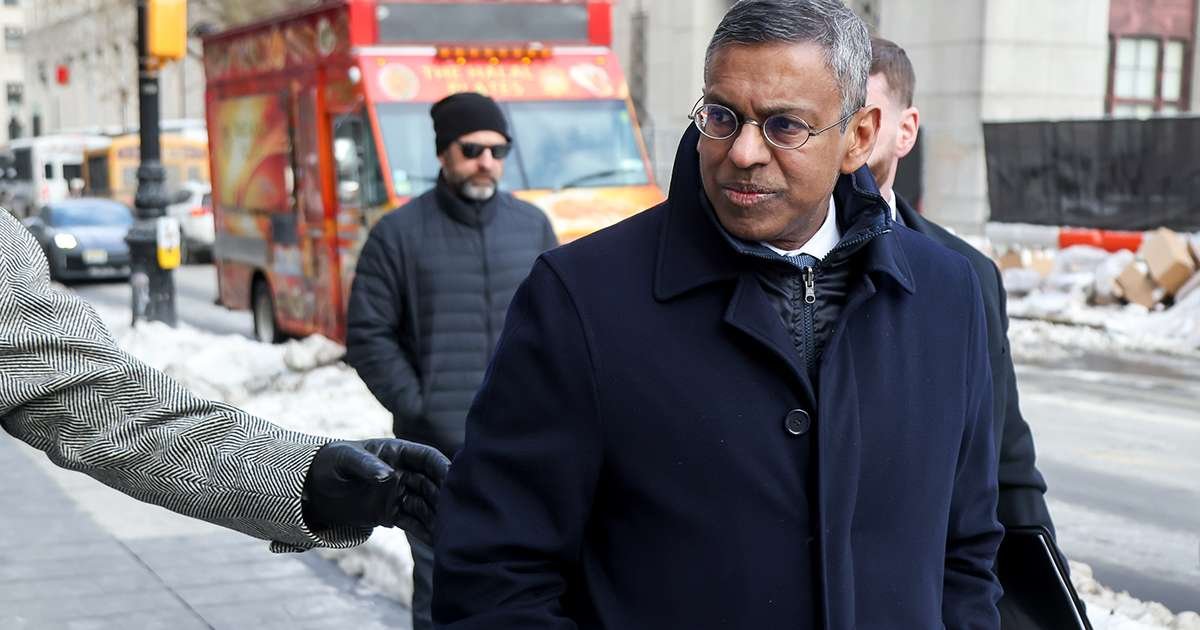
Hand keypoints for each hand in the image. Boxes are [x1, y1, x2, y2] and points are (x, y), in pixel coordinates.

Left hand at [301, 438, 449, 545]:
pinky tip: (440, 544)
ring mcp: (399, 495)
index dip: (442, 467)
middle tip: (461, 513)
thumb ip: (366, 466)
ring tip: (455, 533)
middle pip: (432, 485)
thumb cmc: (329, 464)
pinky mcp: (391, 514)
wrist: (311, 488)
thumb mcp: (344, 460)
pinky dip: (427, 532)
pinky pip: (414, 523)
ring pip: (427, 506)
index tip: (454, 481)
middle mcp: (404, 473)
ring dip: (440, 518)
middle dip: (446, 498)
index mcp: (397, 452)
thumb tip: (388, 476)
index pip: (427, 458)